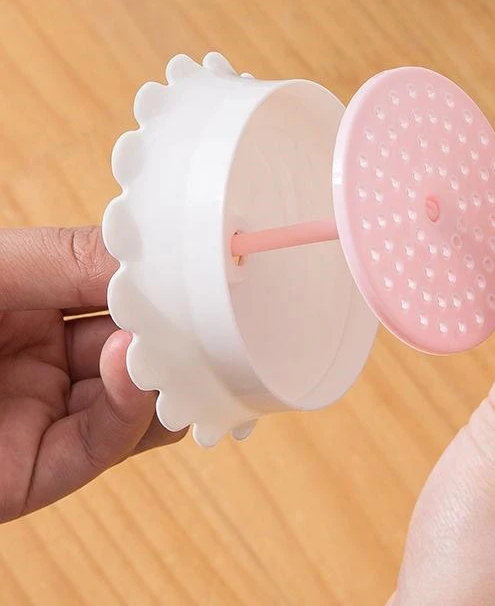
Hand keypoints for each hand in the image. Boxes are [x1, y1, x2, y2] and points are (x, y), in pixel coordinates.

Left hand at [0, 227, 183, 521]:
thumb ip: (72, 259)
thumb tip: (161, 259)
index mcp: (39, 307)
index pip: (127, 296)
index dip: (170, 282)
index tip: (211, 264)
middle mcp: (49, 365)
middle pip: (144, 350)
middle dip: (185, 330)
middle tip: (224, 306)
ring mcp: (44, 420)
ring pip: (139, 406)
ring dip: (170, 374)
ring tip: (193, 337)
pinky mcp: (31, 475)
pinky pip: (99, 446)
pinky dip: (129, 410)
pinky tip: (133, 365)